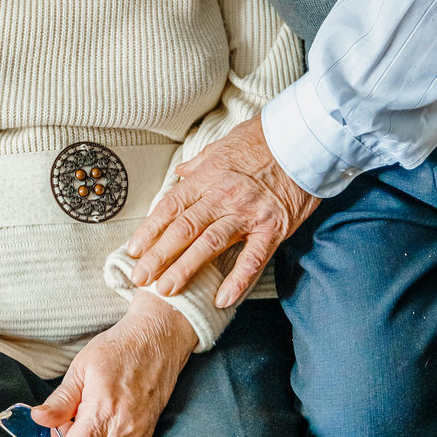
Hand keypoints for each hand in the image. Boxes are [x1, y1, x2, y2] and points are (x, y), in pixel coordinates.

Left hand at [30, 293, 197, 436]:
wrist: (157, 342)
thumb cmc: (118, 349)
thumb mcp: (81, 367)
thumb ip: (60, 400)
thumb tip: (38, 420)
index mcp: (102, 412)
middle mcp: (122, 430)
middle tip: (65, 422)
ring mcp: (137, 436)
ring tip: (84, 423)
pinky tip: (98, 435)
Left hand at [126, 116, 318, 308]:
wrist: (303, 137)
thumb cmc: (263, 140)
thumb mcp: (223, 145)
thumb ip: (199, 165)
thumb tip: (179, 174)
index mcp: (208, 177)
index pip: (171, 207)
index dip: (150, 231)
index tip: (133, 251)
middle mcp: (223, 196)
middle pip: (183, 229)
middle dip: (158, 256)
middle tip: (139, 279)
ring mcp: (247, 213)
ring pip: (209, 245)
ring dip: (185, 269)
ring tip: (166, 291)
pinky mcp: (272, 227)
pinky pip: (252, 258)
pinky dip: (237, 281)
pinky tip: (221, 299)